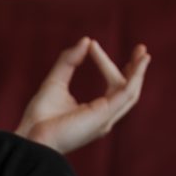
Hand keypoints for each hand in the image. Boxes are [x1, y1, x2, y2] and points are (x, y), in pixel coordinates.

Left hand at [16, 37, 150, 154]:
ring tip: (143, 53)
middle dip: (136, 70)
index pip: (111, 85)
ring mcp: (106, 118)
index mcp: (95, 111)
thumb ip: (69, 61)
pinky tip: (138, 62)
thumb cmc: (40, 116)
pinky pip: (126, 93)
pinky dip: (135, 77)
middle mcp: (105, 117)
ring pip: (131, 92)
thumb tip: (86, 40)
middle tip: (141, 49)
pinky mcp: (105, 116)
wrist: (32, 135)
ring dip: (139, 72)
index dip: (107, 64)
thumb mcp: (56, 81)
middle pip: (128, 91)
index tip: (93, 44)